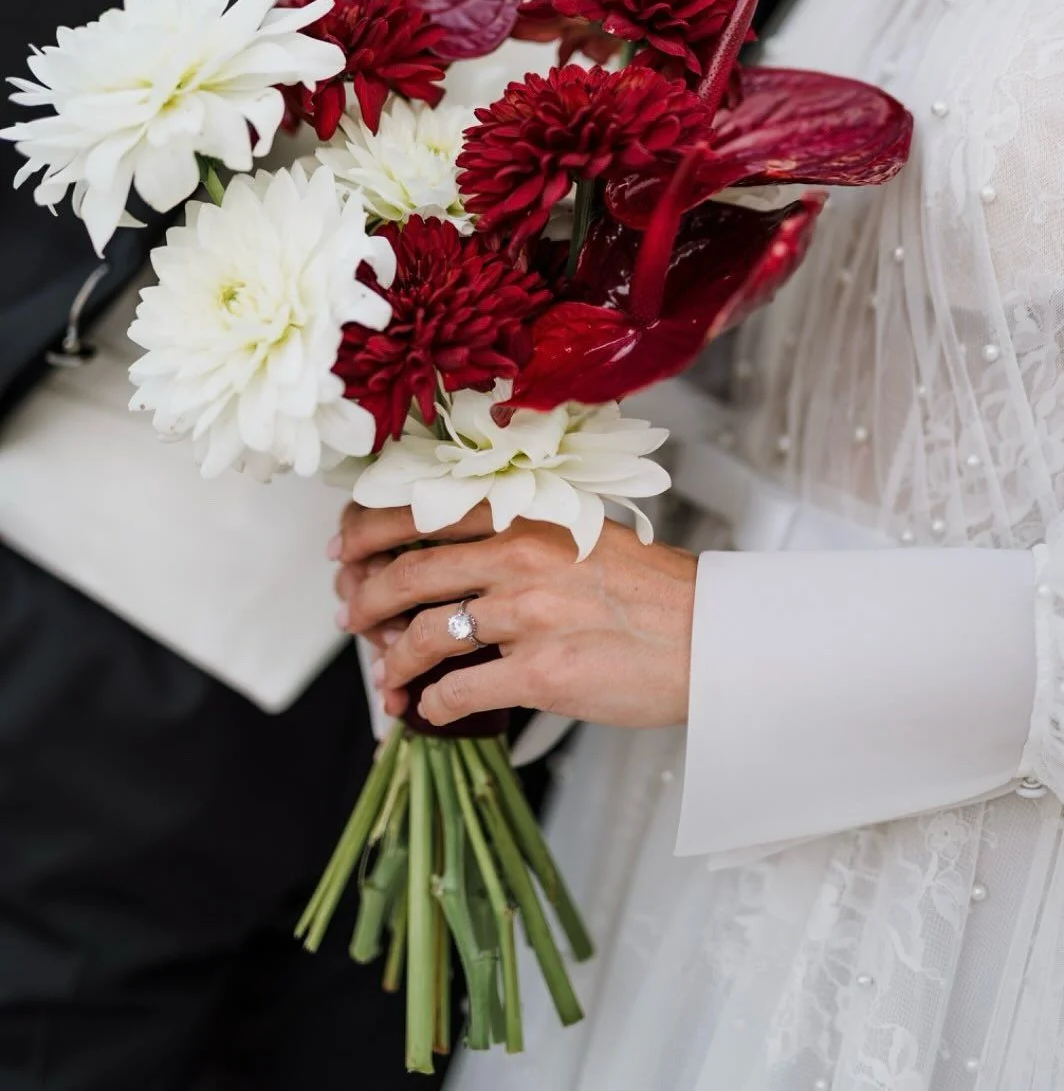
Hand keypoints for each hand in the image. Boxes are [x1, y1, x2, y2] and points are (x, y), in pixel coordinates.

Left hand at [331, 503, 696, 729]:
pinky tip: (430, 708)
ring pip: (423, 636)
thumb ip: (519, 537)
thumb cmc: (650, 590)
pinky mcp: (540, 672)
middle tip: (350, 617)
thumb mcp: (581, 536)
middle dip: (365, 602)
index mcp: (526, 517)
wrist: (709, 635)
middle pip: (408, 575)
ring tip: (386, 678)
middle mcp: (519, 558)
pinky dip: (432, 704)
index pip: (421, 512)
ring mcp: (527, 616)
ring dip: (391, 662)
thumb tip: (456, 558)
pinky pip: (457, 690)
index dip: (367, 532)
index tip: (344, 551)